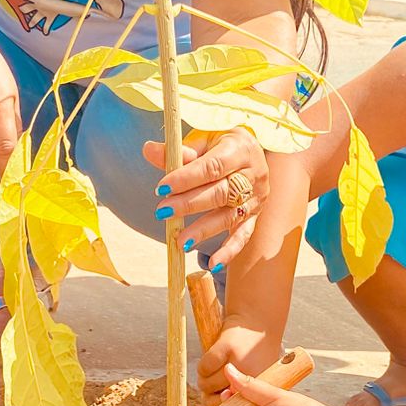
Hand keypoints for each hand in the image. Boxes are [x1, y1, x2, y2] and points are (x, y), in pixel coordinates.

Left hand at [146, 127, 267, 266]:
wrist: (251, 151)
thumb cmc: (221, 143)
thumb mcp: (202, 140)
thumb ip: (178, 150)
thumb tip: (149, 150)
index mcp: (241, 149)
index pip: (212, 167)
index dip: (186, 178)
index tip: (161, 188)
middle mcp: (253, 174)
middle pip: (220, 193)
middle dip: (189, 204)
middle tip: (162, 212)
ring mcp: (256, 198)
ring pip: (228, 217)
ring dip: (203, 230)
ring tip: (180, 242)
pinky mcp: (254, 216)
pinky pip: (243, 236)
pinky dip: (228, 252)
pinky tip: (212, 265)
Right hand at [198, 320, 279, 400]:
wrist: (259, 320)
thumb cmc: (257, 353)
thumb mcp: (258, 377)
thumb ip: (245, 396)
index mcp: (262, 387)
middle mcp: (252, 376)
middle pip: (219, 400)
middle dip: (212, 398)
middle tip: (215, 390)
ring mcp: (238, 361)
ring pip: (207, 385)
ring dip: (205, 382)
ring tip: (212, 376)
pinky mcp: (225, 347)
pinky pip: (204, 368)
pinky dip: (202, 368)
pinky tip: (209, 364)